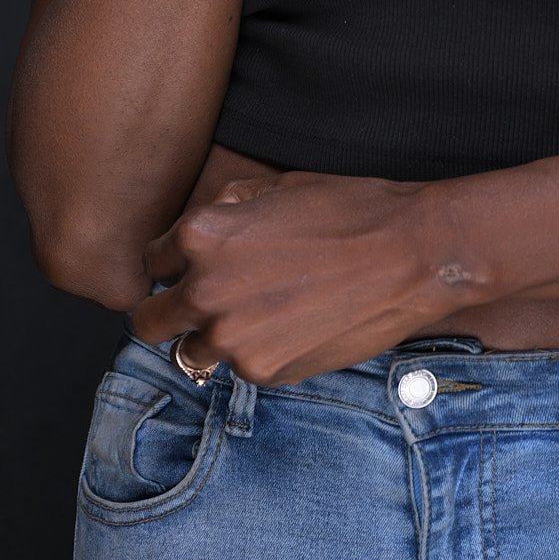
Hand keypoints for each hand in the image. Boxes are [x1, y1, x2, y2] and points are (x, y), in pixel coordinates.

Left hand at [127, 169, 465, 384]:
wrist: (409, 254)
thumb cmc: (348, 211)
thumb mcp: (275, 187)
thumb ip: (224, 209)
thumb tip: (200, 231)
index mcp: (201, 236)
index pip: (152, 261)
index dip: (172, 262)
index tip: (190, 268)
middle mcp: (204, 291)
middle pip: (149, 321)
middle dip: (168, 310)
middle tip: (203, 303)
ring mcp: (232, 339)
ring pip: (189, 352)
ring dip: (209, 338)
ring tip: (254, 317)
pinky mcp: (264, 373)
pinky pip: (238, 369)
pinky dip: (255, 353)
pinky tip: (292, 327)